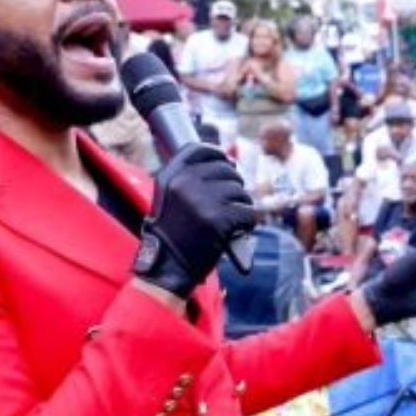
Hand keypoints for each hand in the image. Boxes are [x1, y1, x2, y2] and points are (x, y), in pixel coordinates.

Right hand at [133, 144, 256, 299]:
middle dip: (234, 184)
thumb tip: (227, 160)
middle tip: (231, 201)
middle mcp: (184, 183)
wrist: (168, 266)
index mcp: (170, 176)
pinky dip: (248, 221)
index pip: (199, 149)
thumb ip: (189, 178)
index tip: (227, 163)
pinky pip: (247, 211)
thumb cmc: (172, 234)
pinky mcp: (218, 219)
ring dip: (242, 204)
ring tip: (233, 218)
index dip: (218, 155)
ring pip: (239, 191)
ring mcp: (202, 200)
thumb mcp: (169, 198)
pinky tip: (240, 228)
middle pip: (225, 169)